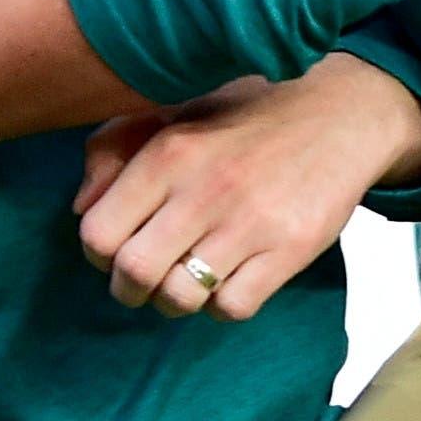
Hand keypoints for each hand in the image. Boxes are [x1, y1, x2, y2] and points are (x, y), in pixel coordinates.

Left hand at [73, 52, 420, 323]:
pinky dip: (222, 305)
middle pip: (133, 273)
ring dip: (174, 301)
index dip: (98, 253)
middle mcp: (203, 188)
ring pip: (179, 298)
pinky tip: (229, 278)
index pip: (97, 231)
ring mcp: (249, 222)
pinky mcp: (290, 249)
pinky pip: (232, 308)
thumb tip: (81, 207)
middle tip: (145, 278)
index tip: (116, 248)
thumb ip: (116, 150)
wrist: (339, 115)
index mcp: (168, 152)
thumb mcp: (176, 112)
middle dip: (129, 288)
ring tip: (186, 280)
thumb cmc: (246, 116)